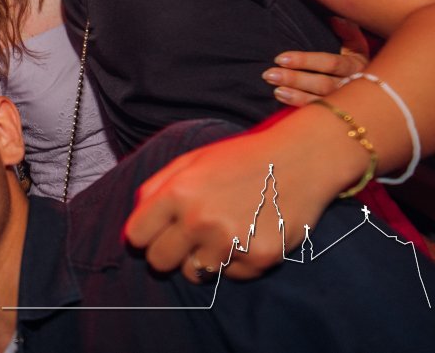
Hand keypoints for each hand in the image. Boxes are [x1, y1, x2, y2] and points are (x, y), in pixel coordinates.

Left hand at [123, 125, 340, 283]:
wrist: (300, 159)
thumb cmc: (240, 158)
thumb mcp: (192, 160)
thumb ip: (156, 188)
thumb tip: (133, 221)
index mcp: (178, 192)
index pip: (136, 236)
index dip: (143, 237)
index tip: (154, 235)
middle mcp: (200, 219)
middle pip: (159, 262)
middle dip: (167, 254)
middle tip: (186, 240)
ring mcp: (230, 242)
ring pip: (194, 273)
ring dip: (202, 259)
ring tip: (221, 232)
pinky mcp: (259, 259)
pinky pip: (230, 276)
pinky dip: (236, 261)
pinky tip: (249, 234)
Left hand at [265, 16, 369, 105]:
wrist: (374, 91)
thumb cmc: (357, 63)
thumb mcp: (357, 46)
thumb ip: (348, 31)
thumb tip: (334, 19)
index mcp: (355, 66)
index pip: (329, 63)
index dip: (305, 61)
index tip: (280, 58)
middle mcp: (351, 86)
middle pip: (322, 84)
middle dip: (295, 79)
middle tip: (269, 74)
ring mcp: (344, 103)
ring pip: (319, 101)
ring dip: (294, 95)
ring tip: (275, 89)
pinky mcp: (336, 113)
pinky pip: (317, 111)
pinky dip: (299, 105)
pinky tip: (283, 98)